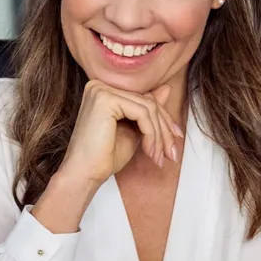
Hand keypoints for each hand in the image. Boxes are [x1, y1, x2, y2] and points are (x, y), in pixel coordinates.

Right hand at [59, 80, 182, 186]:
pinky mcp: (105, 99)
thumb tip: (166, 88)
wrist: (84, 174)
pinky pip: (142, 113)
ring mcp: (101, 90)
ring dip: (159, 135)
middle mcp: (99, 85)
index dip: (163, 120)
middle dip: (164, 129)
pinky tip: (149, 151)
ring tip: (159, 156)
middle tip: (171, 153)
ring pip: (148, 108)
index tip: (175, 139)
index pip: (143, 98)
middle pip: (147, 102)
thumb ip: (146, 110)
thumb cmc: (104, 157)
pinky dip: (151, 134)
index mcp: (103, 90)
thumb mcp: (133, 130)